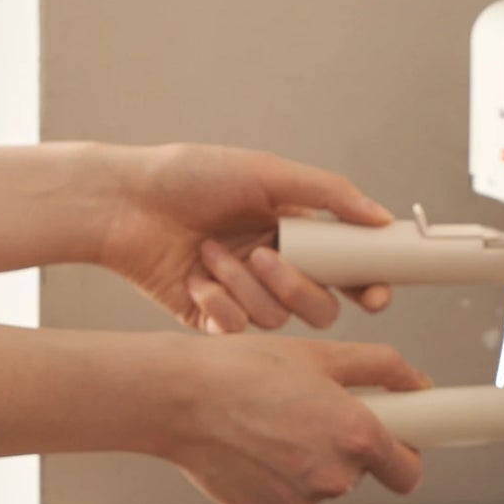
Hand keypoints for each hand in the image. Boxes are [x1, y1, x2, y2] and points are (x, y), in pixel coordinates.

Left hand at [97, 142, 393, 332]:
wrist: (122, 203)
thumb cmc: (187, 177)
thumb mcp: (265, 172)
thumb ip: (329, 194)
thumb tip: (381, 217)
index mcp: (294, 234)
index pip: (348, 272)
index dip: (368, 287)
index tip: (374, 295)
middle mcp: (275, 269)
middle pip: (321, 308)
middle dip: (296, 286)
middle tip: (265, 255)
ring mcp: (245, 297)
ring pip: (278, 320)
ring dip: (243, 285)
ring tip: (209, 253)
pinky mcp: (213, 321)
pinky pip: (238, 332)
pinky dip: (217, 303)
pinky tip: (193, 277)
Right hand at [158, 334, 430, 503]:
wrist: (176, 398)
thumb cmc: (241, 369)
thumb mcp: (320, 354)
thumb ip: (382, 368)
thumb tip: (419, 384)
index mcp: (356, 437)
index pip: (408, 471)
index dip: (402, 454)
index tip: (392, 442)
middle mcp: (334, 478)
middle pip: (361, 475)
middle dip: (345, 450)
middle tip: (308, 414)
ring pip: (321, 488)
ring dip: (307, 465)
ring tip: (270, 427)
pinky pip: (288, 502)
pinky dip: (276, 482)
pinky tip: (251, 451)